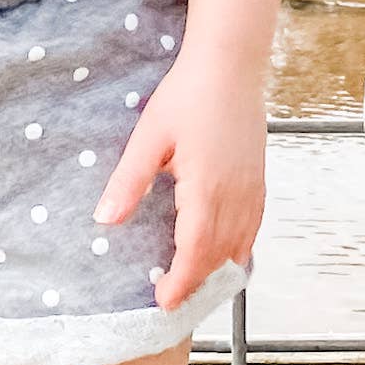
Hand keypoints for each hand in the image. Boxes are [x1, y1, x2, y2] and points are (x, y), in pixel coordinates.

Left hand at [98, 45, 264, 311]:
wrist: (231, 63)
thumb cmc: (187, 94)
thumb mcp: (149, 137)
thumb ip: (129, 182)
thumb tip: (105, 221)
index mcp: (206, 188)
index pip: (195, 252)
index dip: (181, 282)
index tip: (164, 301)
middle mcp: (235, 195)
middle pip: (219, 255)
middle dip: (197, 282)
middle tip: (173, 299)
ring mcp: (252, 187)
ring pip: (240, 244)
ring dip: (219, 268)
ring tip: (196, 283)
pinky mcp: (259, 177)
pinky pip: (254, 225)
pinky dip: (240, 247)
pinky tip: (227, 252)